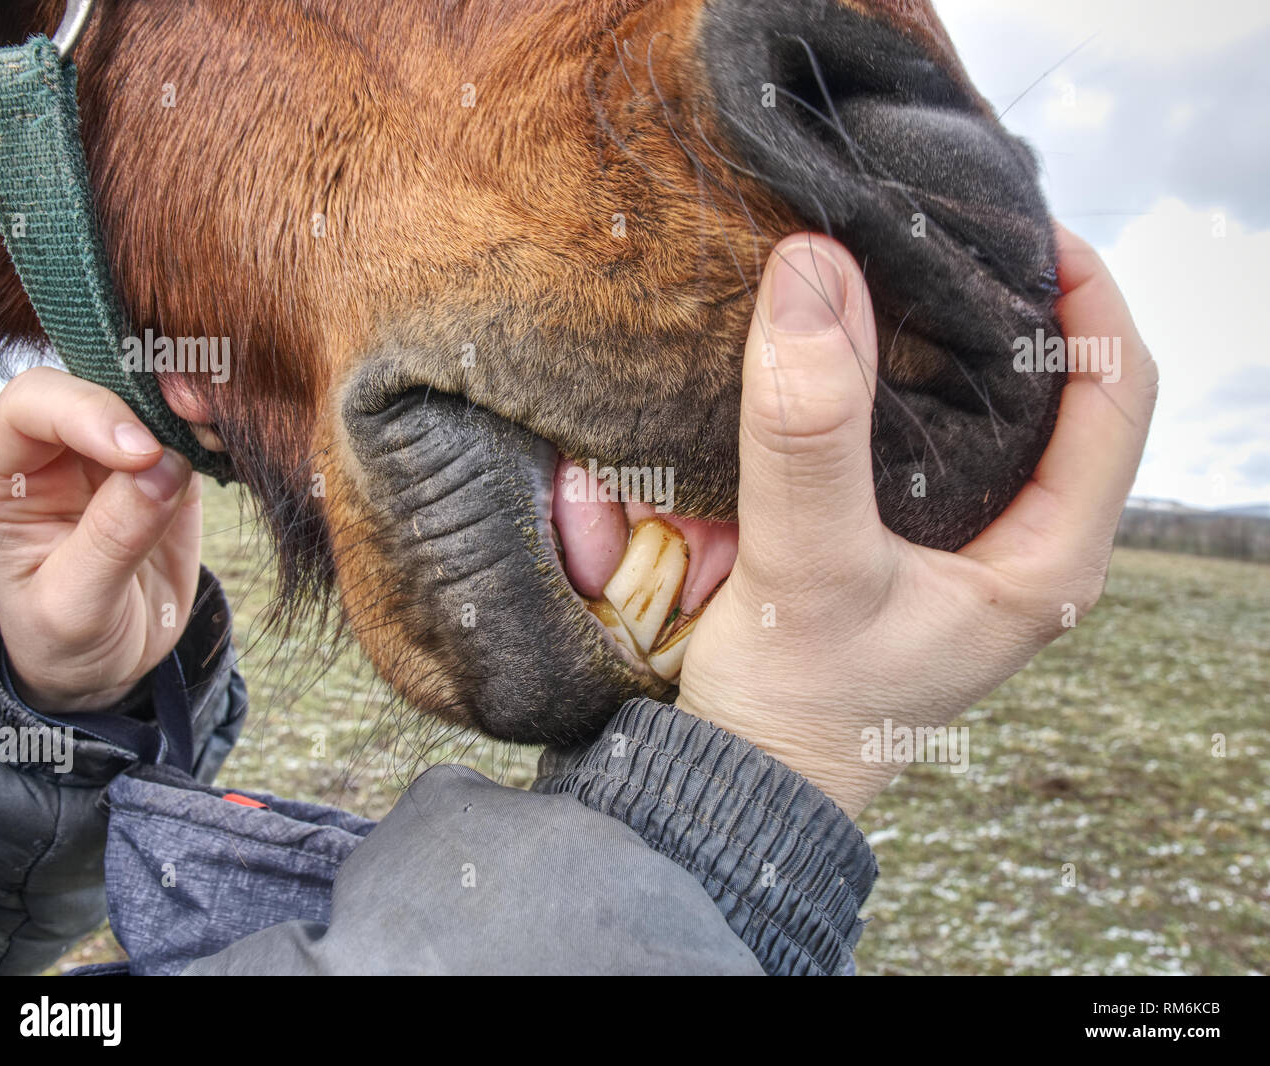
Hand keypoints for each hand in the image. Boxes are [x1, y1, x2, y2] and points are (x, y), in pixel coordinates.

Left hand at [0, 368, 202, 711]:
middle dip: (143, 390)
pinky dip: (215, 427)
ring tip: (217, 426)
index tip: (140, 453)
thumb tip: (165, 467)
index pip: (33, 407)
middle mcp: (59, 452)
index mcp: (10, 478)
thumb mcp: (76, 606)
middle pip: (95, 381)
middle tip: (193, 415)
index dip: (85, 412)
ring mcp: (116, 456)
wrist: (108, 663)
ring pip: (148, 394)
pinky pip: (191, 429)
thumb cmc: (66, 638)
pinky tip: (230, 443)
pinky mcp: (169, 469)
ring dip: (186, 400)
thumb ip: (112, 539)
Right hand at [676, 225, 1157, 817]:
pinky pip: (932, 448)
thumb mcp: (809, 566)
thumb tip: (812, 270)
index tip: (1021, 225)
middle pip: (1064, 397)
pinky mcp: (915, 554)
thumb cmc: (797, 701)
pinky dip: (902, 389)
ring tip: (897, 274)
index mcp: (1049, 558)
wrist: (748, 785)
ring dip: (953, 345)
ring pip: (992, 420)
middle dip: (1016, 308)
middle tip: (945, 237)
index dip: (1089, 296)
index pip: (1119, 395)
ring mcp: (970, 555)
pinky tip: (851, 354)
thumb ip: (810, 430)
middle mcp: (1026, 552)